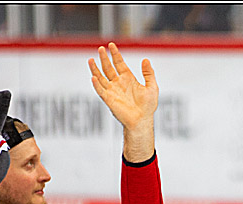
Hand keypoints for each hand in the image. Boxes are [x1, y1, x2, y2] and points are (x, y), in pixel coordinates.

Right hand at [89, 42, 157, 161]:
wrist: (142, 120)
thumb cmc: (148, 106)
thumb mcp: (152, 87)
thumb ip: (149, 73)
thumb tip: (146, 60)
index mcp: (128, 79)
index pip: (119, 63)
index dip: (115, 54)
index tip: (111, 45)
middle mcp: (118, 83)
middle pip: (108, 68)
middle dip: (104, 58)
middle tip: (100, 48)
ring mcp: (113, 91)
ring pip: (101, 78)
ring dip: (95, 69)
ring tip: (90, 60)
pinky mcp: (109, 100)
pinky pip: (101, 91)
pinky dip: (96, 85)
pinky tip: (93, 77)